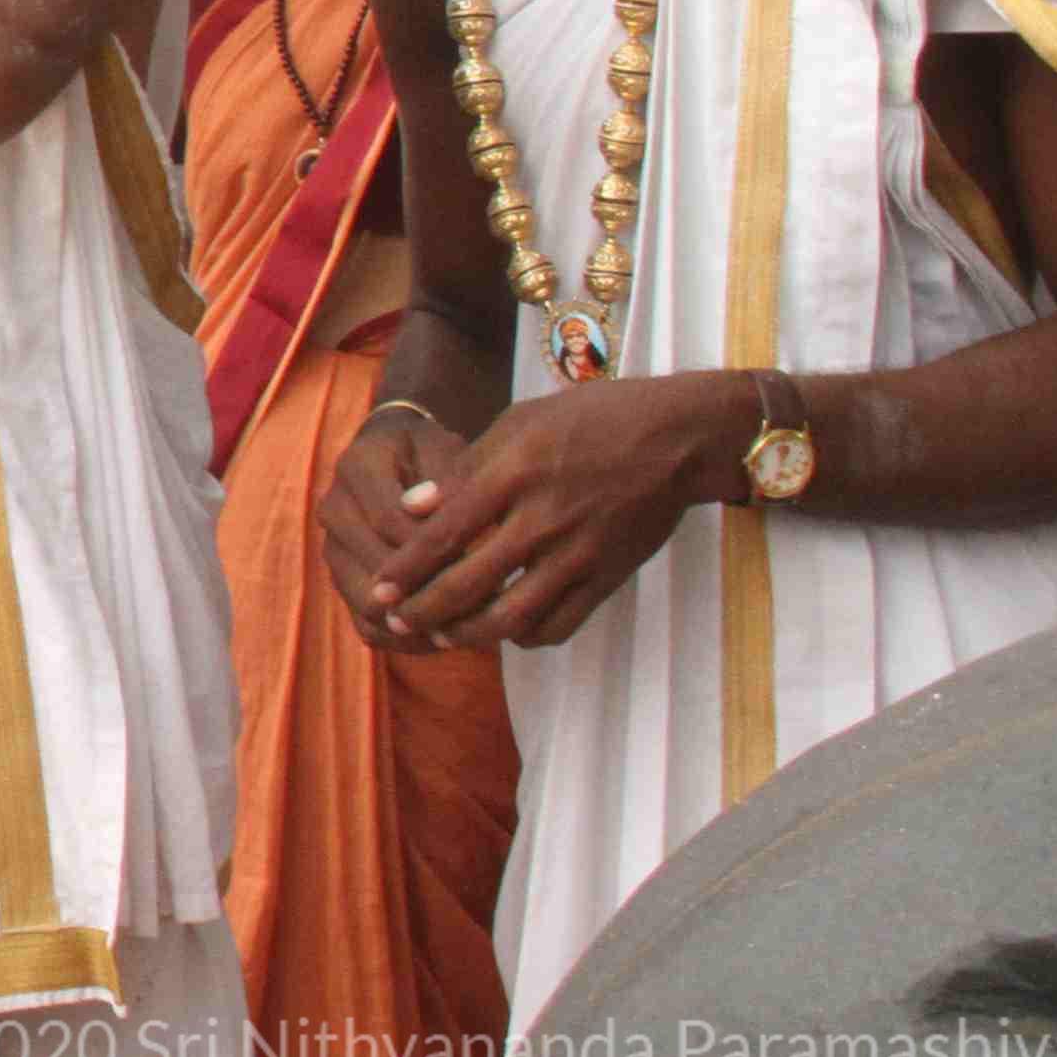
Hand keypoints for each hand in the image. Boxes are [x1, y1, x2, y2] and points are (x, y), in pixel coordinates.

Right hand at [319, 401, 479, 652]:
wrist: (405, 461)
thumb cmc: (438, 457)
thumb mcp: (451, 452)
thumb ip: (451, 486)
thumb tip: (453, 530)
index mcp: (357, 467)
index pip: (389, 521)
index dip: (437, 550)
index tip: (488, 563)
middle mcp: (334, 507)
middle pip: (375, 569)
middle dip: (431, 590)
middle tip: (485, 603)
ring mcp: (333, 548)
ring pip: (367, 605)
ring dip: (418, 621)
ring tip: (468, 625)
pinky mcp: (343, 581)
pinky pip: (367, 626)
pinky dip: (406, 640)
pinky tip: (447, 636)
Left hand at [364, 373, 735, 649]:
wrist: (677, 436)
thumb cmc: (590, 419)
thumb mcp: (518, 424)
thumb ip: (465, 470)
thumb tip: (413, 509)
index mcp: (511, 475)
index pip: (442, 535)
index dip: (405, 571)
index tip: (380, 591)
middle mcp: (542, 518)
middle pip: (469, 584)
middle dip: (425, 612)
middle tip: (398, 622)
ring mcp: (579, 552)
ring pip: (512, 616)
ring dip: (470, 634)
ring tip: (444, 636)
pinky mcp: (610, 575)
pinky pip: (561, 624)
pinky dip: (527, 636)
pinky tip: (508, 632)